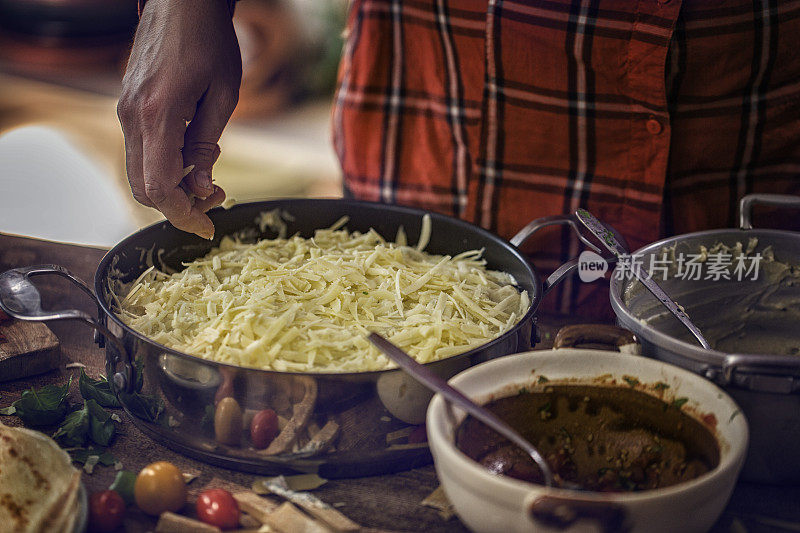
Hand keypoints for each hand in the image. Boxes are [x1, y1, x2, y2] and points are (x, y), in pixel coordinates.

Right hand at [117, 0, 241, 238]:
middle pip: (144, 189)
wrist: (181, 3)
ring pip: (140, 173)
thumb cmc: (210, 42)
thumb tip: (204, 188)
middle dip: (180, 205)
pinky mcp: (127, 107)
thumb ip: (207, 146)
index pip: (161, 188)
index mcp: (158, 116)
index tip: (208, 228)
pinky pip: (141, 152)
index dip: (184, 216)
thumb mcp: (223, 96)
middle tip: (216, 198)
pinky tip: (193, 154)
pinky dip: (165, 166)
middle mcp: (132, 118)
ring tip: (209, 175)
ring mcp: (125, 112)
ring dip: (173, 187)